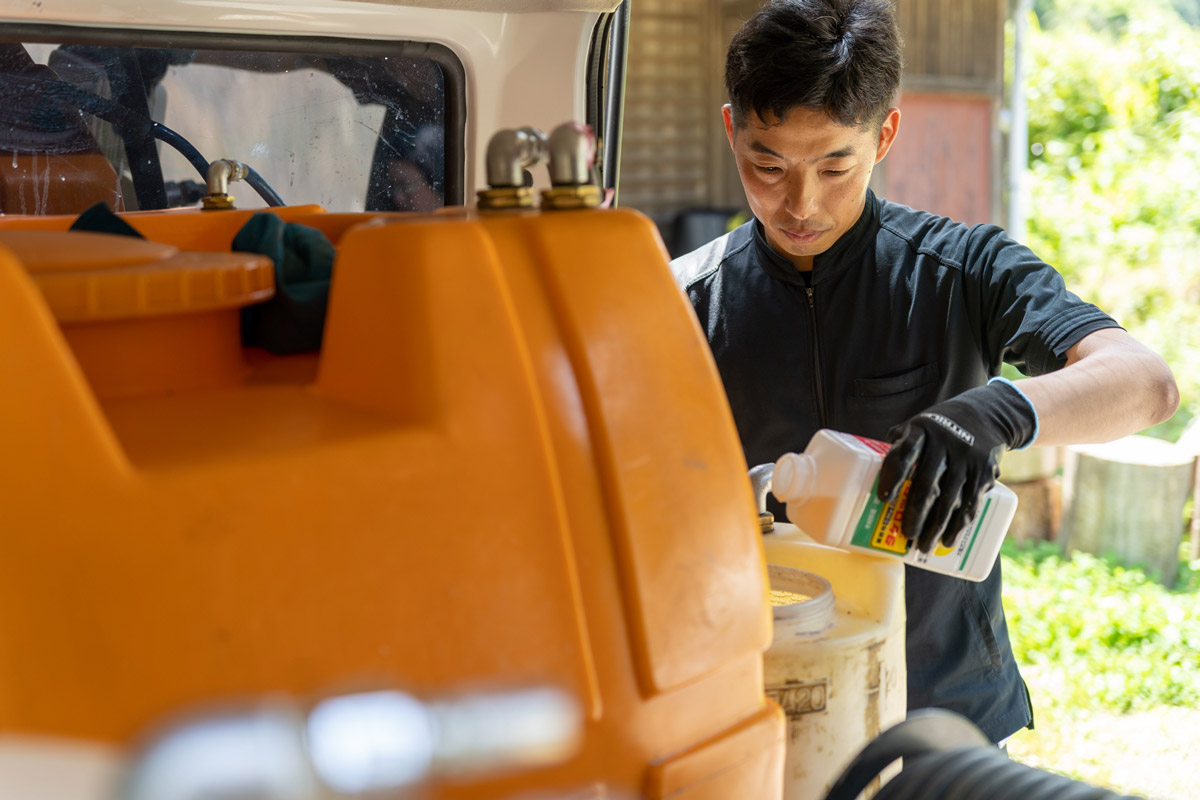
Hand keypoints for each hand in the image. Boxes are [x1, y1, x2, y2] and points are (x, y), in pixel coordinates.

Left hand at [877, 379, 1036, 552]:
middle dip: (916, 514)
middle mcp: (944, 443)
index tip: (884, 499)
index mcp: (921, 431)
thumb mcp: (915, 426)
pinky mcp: (984, 471)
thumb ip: (897, 447)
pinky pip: (971, 502)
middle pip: (928, 484)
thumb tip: (869, 476)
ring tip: (923, 547)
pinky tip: (949, 540)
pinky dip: (959, 524)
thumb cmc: (937, 427)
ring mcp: (966, 458)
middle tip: (907, 535)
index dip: (893, 476)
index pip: (904, 454)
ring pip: (951, 498)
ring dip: (937, 527)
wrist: (984, 414)